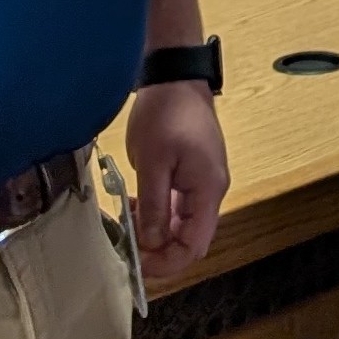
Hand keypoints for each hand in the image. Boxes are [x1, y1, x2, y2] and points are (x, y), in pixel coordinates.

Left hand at [124, 79, 228, 275]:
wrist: (177, 75)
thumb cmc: (165, 114)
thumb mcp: (153, 162)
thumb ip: (153, 206)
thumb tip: (152, 243)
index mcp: (208, 190)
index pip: (194, 246)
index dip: (166, 262)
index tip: (136, 262)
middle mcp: (212, 190)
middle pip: (190, 238)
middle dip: (159, 249)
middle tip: (126, 243)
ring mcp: (204, 181)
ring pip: (183, 223)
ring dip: (156, 231)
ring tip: (126, 221)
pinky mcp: (194, 172)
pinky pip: (180, 205)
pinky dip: (159, 212)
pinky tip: (135, 204)